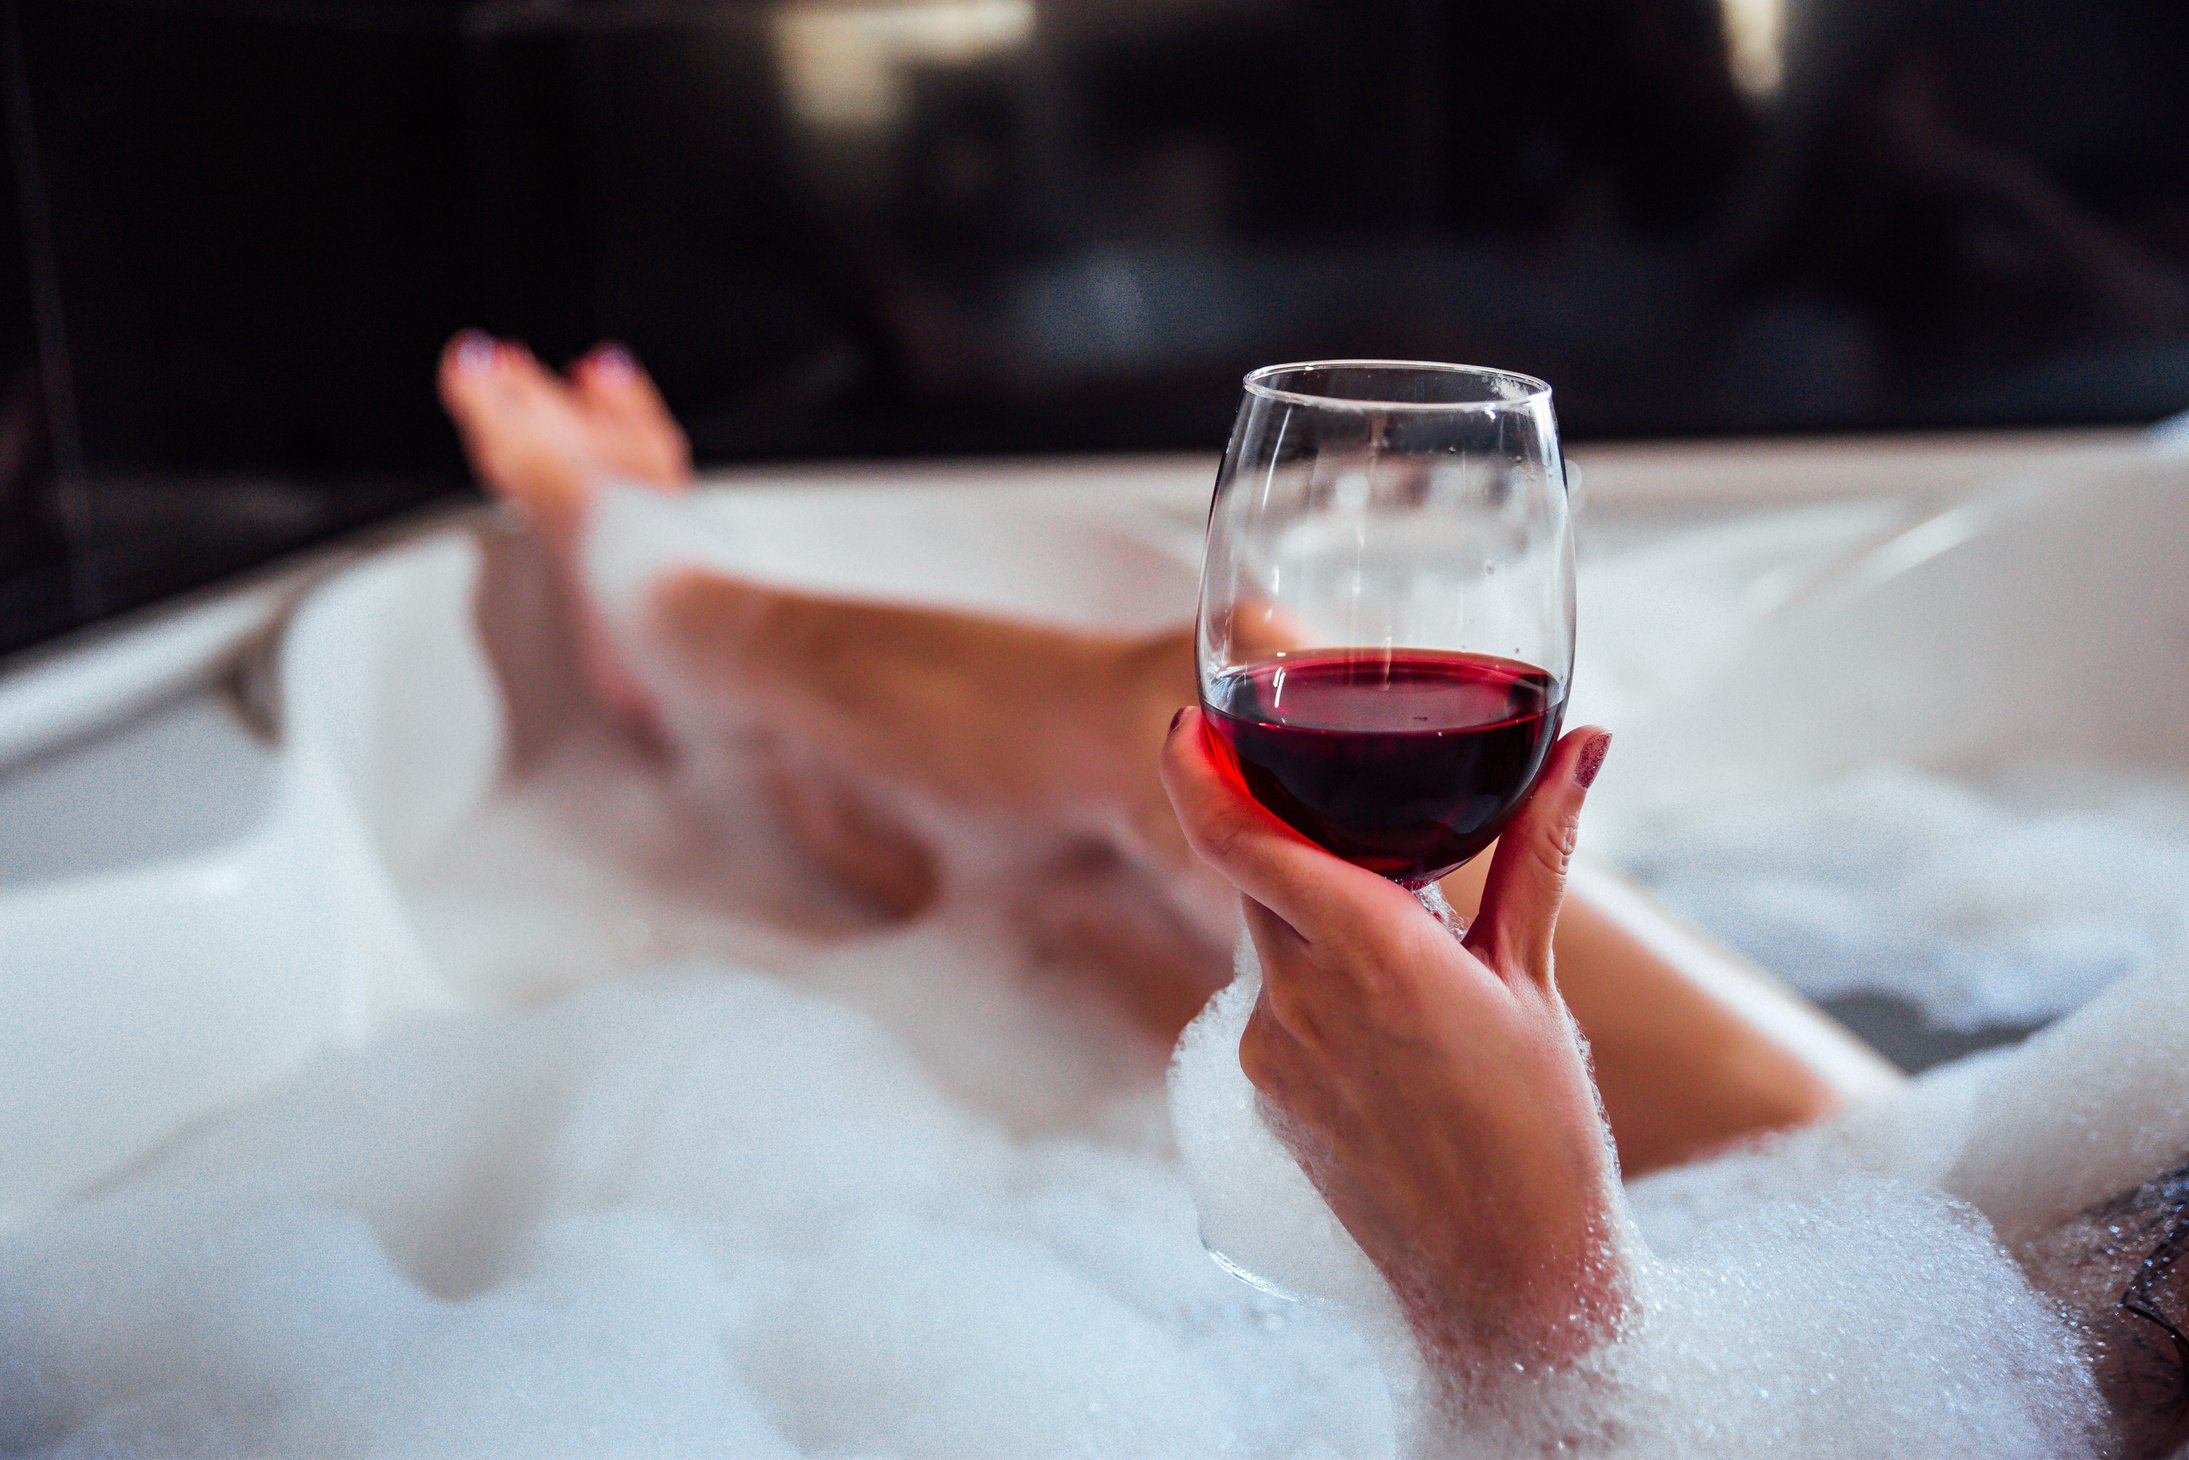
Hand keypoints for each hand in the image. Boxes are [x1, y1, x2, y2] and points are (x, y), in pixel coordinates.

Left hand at [1160, 712, 1625, 1380]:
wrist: (1507, 1285)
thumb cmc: (1540, 1132)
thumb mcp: (1538, 980)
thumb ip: (1538, 850)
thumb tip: (1582, 743)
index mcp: (1370, 952)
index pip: (1240, 837)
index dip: (1197, 768)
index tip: (1188, 721)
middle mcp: (1298, 998)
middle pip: (1257, 876)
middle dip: (1291, 839)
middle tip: (1356, 829)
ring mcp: (1269, 1055)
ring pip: (1269, 943)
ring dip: (1317, 923)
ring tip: (1411, 961)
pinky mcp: (1261, 1099)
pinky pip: (1273, 1008)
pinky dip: (1316, 989)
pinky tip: (1390, 1032)